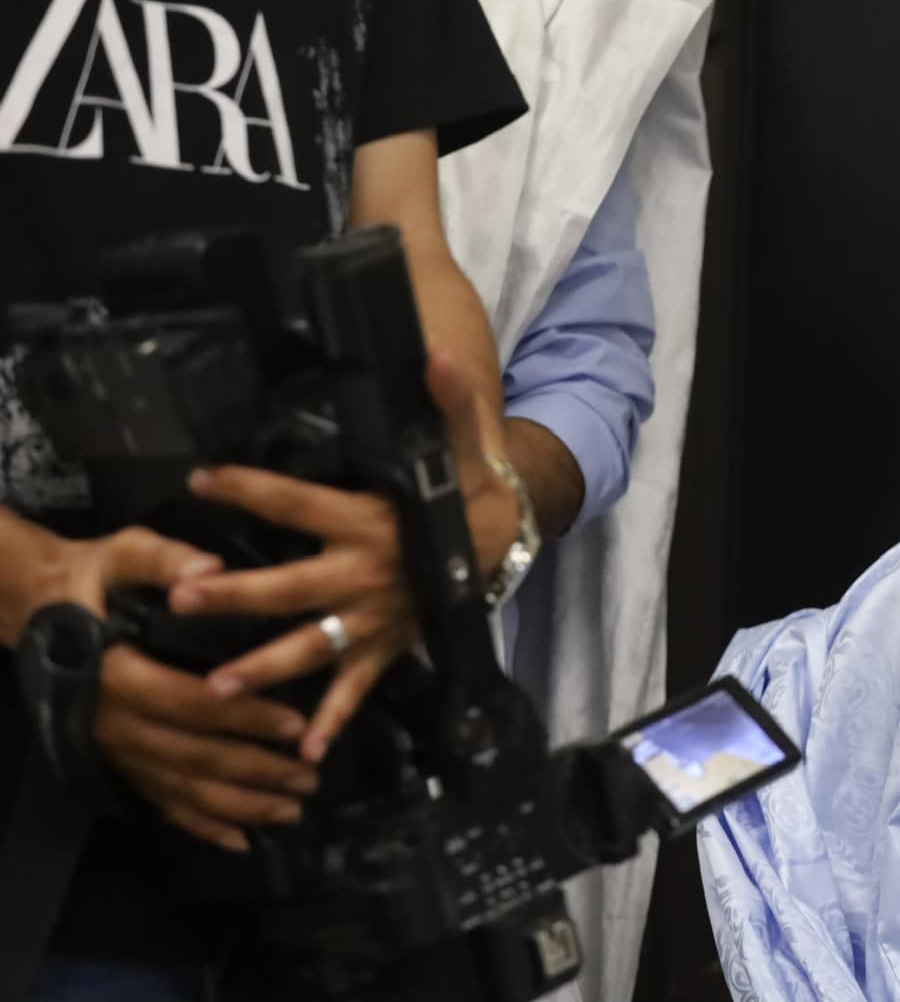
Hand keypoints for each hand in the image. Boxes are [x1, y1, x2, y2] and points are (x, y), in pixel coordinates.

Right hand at [4, 518, 313, 853]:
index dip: (243, 717)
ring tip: (291, 811)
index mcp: (118, 674)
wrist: (30, 605)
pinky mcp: (114, 757)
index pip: (189, 703)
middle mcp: (113, 721)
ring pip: (179, 787)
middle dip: (254, 772)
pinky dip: (198, 824)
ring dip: (237, 805)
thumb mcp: (122, 552)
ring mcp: (112, 746)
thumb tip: (210, 568)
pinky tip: (239, 842)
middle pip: (191, 756)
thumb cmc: (88, 577)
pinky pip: (157, 799)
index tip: (296, 725)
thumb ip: (165, 560)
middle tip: (309, 780)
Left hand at [169, 353, 519, 765]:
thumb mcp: (463, 443)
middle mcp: (365, 576)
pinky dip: (333, 721)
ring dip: (265, 668)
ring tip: (216, 687)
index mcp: (370, 523)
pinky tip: (303, 752)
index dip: (248, 488)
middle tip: (184, 600)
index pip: (298, 501)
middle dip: (236, 596)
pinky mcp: (386, 648)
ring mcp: (374, 620)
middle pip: (290, 587)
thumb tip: (433, 355)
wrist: (508, 543)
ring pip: (311, 647)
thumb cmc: (469, 492)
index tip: (199, 480)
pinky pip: (357, 689)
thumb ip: (447, 397)